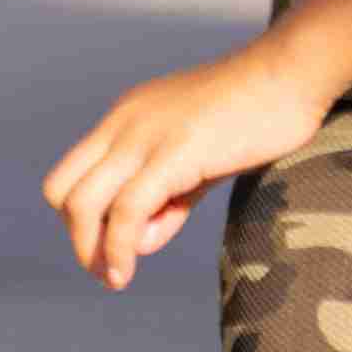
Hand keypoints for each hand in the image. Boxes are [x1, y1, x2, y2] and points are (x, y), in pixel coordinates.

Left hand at [43, 33, 348, 290]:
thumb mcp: (198, 158)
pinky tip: (128, 271)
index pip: (70, 175)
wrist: (290, 74)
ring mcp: (144, 136)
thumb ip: (169, 198)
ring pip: (83, 204)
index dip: (80, 220)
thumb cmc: (254, 115)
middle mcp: (123, 123)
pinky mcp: (173, 153)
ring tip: (117, 277)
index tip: (110, 248)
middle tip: (109, 271)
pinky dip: (118, 248)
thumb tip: (142, 241)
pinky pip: (126, 210)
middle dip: (79, 239)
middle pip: (62, 191)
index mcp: (126, 118)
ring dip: (92, 251)